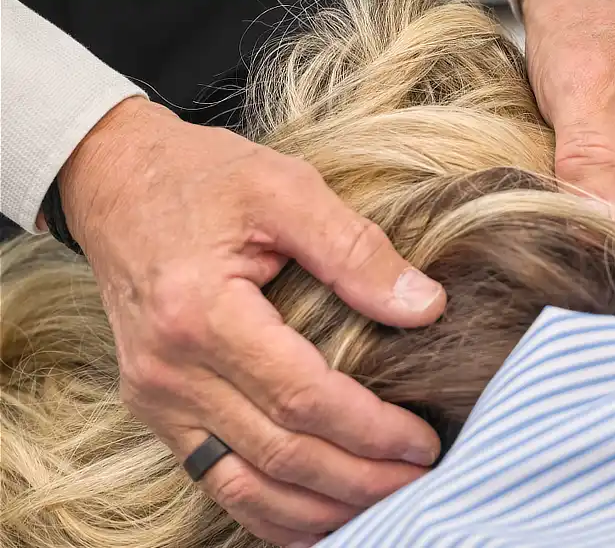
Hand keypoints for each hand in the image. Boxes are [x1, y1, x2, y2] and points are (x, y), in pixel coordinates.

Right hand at [57, 97, 444, 545]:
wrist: (114, 179)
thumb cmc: (200, 177)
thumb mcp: (284, 188)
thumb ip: (354, 250)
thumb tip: (424, 307)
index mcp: (203, 313)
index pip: (304, 397)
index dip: (371, 429)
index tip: (423, 439)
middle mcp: (171, 370)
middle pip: (281, 454)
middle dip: (359, 479)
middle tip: (420, 480)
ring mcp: (156, 397)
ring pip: (245, 486)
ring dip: (318, 509)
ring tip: (380, 507)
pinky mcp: (155, 406)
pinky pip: (213, 480)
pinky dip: (267, 510)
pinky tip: (311, 515)